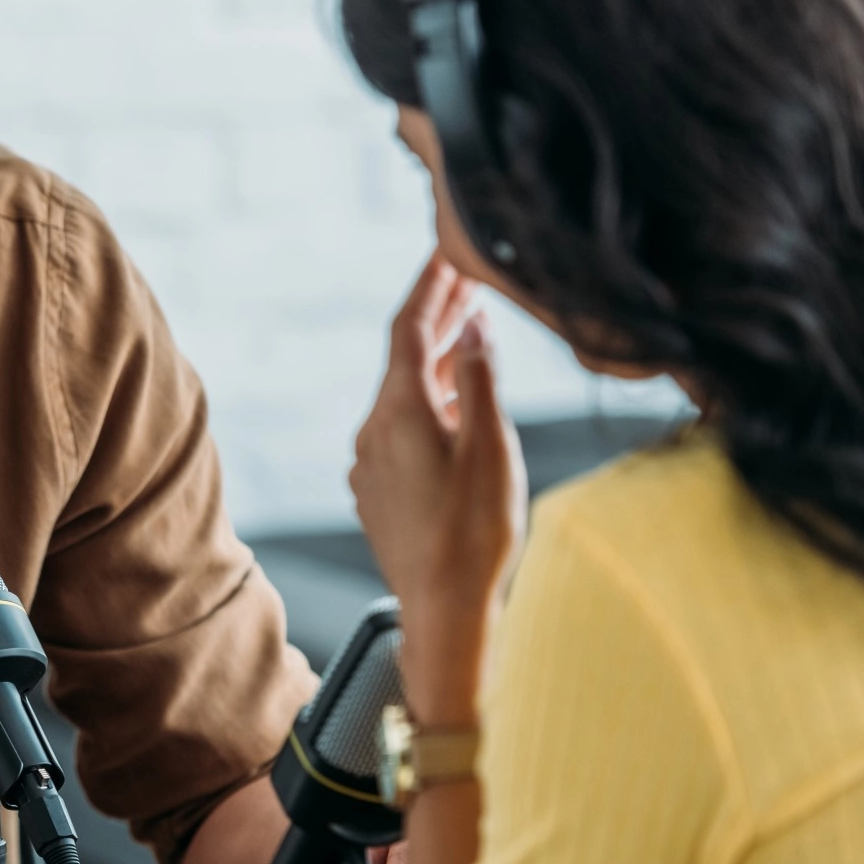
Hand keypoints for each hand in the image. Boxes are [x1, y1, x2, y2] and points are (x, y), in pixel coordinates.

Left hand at [350, 254, 526, 725]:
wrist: (442, 611)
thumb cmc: (475, 534)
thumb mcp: (492, 448)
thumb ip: (482, 380)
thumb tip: (474, 327)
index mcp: (399, 411)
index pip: (409, 327)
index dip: (431, 285)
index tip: (449, 252)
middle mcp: (374, 430)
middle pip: (405, 357)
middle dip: (438, 316)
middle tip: (469, 280)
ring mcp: (371, 462)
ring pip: (404, 393)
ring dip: (438, 361)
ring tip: (472, 332)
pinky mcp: (378, 489)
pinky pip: (401, 428)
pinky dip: (429, 402)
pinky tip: (456, 404)